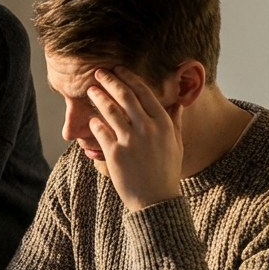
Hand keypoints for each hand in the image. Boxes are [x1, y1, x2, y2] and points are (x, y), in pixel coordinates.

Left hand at [87, 66, 183, 210]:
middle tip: (98, 72)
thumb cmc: (166, 171)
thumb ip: (175, 122)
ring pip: (110, 110)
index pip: (144, 92)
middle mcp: (148, 128)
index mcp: (164, 123)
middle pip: (125, 96)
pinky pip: (100, 130)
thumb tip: (177, 103)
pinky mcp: (115, 153)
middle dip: (110, 80)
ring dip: (98, 96)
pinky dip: (94, 122)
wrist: (155, 199)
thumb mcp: (176, 144)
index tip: (119, 69)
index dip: (129, 77)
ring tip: (91, 90)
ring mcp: (130, 140)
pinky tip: (91, 119)